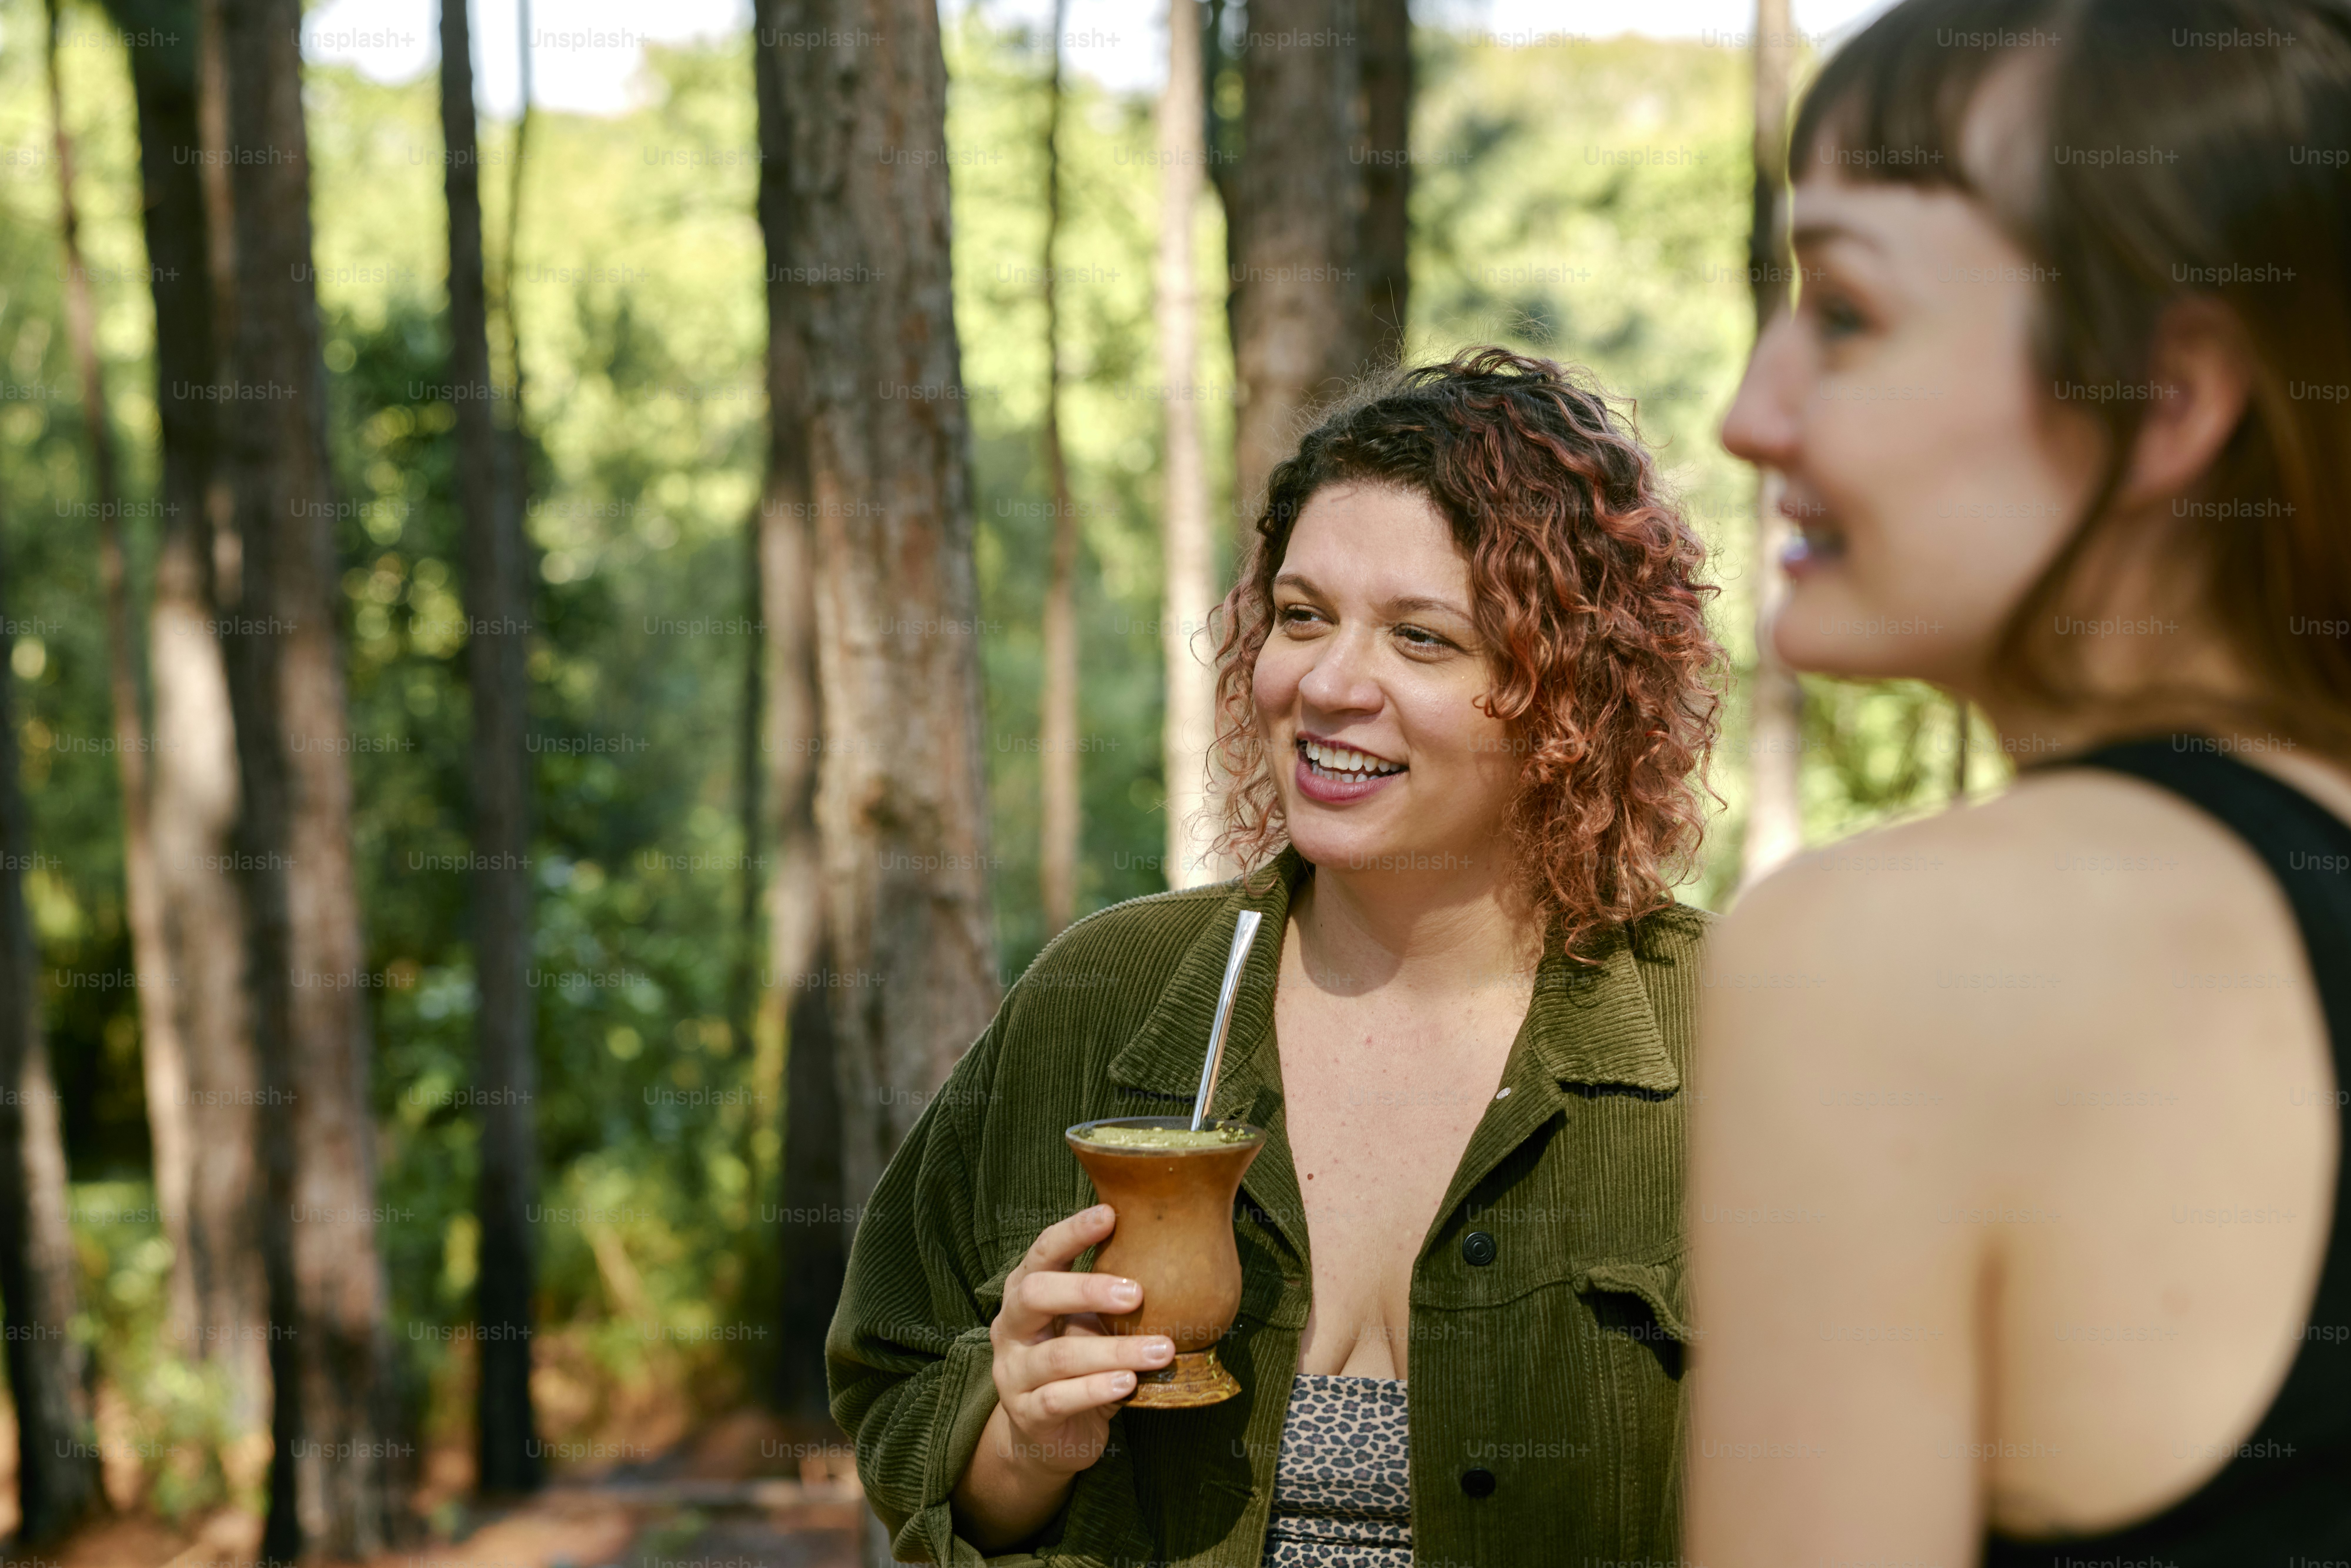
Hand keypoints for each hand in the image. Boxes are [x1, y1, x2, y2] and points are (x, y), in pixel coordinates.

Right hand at [986, 1203, 1174, 1475]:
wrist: (1045, 1435)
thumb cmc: (1077, 1364)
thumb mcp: (1088, 1324)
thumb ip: (1110, 1298)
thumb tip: (1170, 1254)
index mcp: (1025, 1293)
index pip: (1042, 1253)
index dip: (1072, 1232)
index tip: (1110, 1214)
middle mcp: (1010, 1328)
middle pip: (1035, 1295)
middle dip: (1086, 1289)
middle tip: (1138, 1293)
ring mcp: (1013, 1373)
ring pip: (1059, 1355)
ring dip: (1114, 1351)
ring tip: (1161, 1350)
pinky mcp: (1027, 1414)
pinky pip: (1059, 1399)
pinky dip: (1096, 1389)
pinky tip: (1128, 1384)